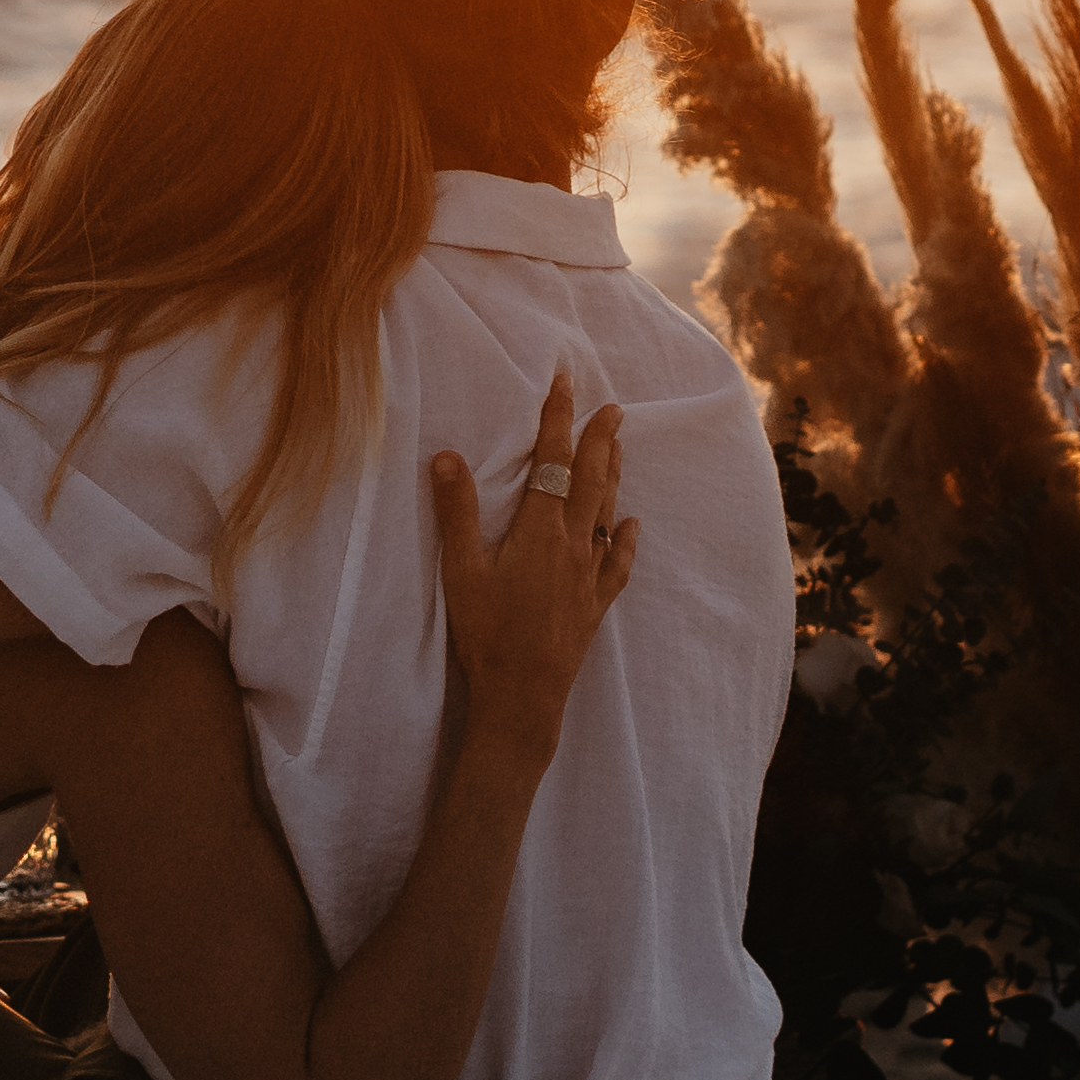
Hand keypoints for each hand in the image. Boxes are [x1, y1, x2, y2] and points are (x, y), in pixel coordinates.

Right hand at [424, 368, 634, 745]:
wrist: (523, 696)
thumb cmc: (486, 633)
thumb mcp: (461, 571)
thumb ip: (456, 512)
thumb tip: (447, 456)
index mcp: (539, 530)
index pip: (552, 462)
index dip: (558, 420)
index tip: (566, 383)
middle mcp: (572, 545)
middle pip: (591, 480)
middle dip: (601, 440)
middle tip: (613, 407)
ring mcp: (588, 575)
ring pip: (608, 513)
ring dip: (615, 476)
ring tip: (621, 448)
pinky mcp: (595, 604)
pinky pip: (617, 563)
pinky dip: (625, 539)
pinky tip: (632, 526)